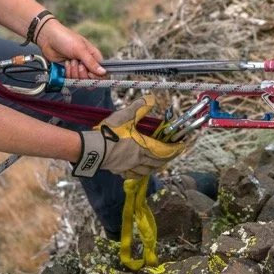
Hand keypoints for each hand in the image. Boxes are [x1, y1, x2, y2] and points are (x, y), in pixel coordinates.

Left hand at [37, 19, 106, 77]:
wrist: (48, 38)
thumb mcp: (80, 49)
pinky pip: (71, 79)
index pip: (102, 72)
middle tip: (78, 63)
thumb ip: (91, 62)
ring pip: (80, 80)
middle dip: (82, 73)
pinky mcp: (68, 71)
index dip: (96, 76)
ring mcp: (77, 68)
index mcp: (94, 56)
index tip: (90, 73)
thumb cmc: (66, 38)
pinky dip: (67, 72)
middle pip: (90, 79)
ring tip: (70, 60)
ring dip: (73, 71)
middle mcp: (87, 63)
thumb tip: (103, 72)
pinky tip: (65, 63)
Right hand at [72, 98, 187, 177]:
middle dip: (167, 158)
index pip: (164, 151)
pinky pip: (134, 175)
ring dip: (155, 167)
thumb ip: (139, 107)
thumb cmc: (109, 133)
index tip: (182, 146)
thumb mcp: (125, 116)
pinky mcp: (119, 171)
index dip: (175, 149)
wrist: (92, 149)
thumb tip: (151, 99)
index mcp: (143, 147)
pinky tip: (139, 170)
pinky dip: (140, 172)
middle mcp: (139, 160)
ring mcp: (129, 167)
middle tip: (171, 153)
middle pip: (158, 162)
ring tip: (158, 162)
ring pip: (148, 170)